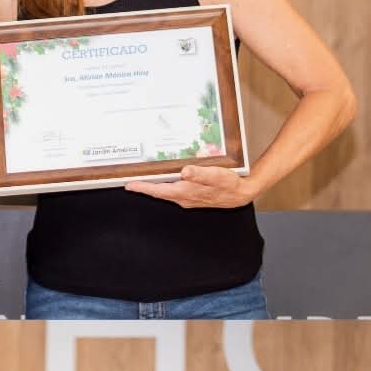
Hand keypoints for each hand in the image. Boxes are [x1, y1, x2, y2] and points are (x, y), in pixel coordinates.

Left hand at [126, 165, 259, 209]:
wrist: (242, 193)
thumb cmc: (229, 184)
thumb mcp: (215, 175)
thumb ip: (199, 174)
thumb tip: (185, 172)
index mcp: (184, 192)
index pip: (158, 190)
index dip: (143, 188)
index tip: (129, 185)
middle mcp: (184, 198)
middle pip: (159, 192)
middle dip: (145, 187)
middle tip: (131, 180)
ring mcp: (188, 198)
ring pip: (167, 192)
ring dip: (155, 186)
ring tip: (144, 179)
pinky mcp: (194, 195)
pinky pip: (175, 190)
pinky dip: (167, 185)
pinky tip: (167, 178)